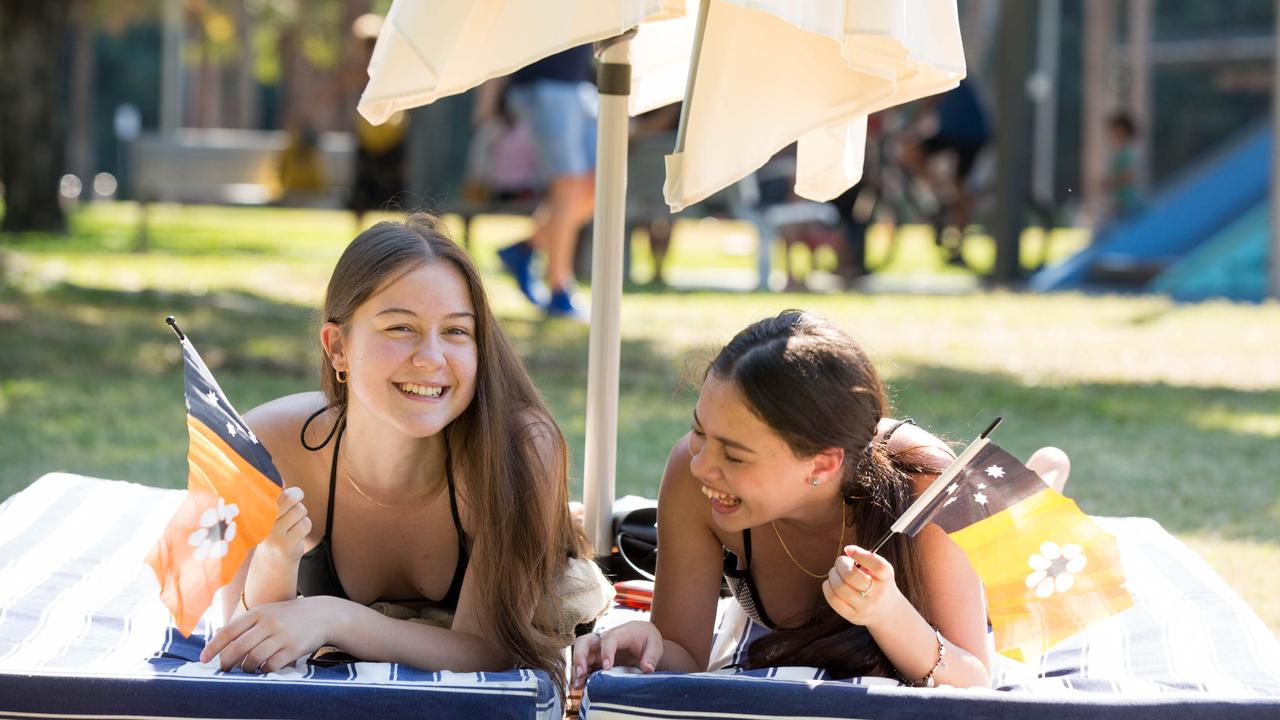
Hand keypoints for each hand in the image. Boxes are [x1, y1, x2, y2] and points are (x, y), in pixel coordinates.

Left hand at [199, 596, 340, 672]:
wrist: (323, 614)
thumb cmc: (290, 616)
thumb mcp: (268, 611)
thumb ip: (247, 624)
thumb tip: (219, 638)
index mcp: (258, 612)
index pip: (229, 631)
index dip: (213, 647)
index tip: (203, 659)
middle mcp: (269, 622)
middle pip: (238, 647)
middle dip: (226, 662)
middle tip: (223, 670)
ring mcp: (282, 635)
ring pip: (253, 659)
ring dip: (246, 668)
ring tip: (247, 669)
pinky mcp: (294, 648)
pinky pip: (271, 665)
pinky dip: (264, 671)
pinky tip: (265, 669)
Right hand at [259, 486, 309, 563]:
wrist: (272, 561)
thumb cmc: (274, 529)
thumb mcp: (270, 513)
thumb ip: (275, 496)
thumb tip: (281, 479)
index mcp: (255, 511)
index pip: (271, 492)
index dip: (285, 491)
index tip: (285, 494)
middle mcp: (261, 522)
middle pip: (288, 498)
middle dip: (297, 497)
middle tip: (295, 502)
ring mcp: (273, 535)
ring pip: (300, 511)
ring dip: (301, 515)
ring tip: (292, 523)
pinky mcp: (285, 545)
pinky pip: (305, 524)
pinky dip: (305, 526)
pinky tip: (296, 533)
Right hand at [570, 621, 662, 688]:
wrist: (642, 636)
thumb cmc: (647, 639)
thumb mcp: (655, 645)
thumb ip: (651, 657)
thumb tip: (646, 669)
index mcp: (620, 633)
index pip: (608, 639)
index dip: (606, 653)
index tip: (607, 668)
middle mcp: (604, 639)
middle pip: (584, 641)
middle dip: (580, 657)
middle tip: (582, 673)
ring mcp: (598, 649)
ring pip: (580, 653)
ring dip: (576, 668)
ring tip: (578, 685)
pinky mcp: (596, 659)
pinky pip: (584, 665)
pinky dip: (580, 675)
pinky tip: (580, 687)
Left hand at [822, 545, 900, 627]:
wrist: (886, 612)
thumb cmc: (878, 584)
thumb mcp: (880, 571)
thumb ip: (866, 559)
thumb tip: (848, 551)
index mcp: (886, 578)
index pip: (877, 565)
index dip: (859, 554)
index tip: (848, 549)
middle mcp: (877, 594)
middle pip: (851, 576)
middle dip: (840, 564)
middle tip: (841, 562)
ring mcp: (864, 607)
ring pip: (839, 587)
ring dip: (833, 575)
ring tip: (836, 573)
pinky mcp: (853, 616)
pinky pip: (833, 599)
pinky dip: (828, 587)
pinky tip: (832, 584)